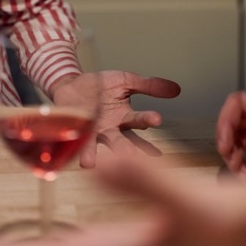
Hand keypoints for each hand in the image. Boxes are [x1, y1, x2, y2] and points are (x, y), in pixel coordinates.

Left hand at [52, 70, 180, 166]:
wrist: (73, 83)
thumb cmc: (101, 86)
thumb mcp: (126, 81)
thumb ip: (149, 86)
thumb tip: (177, 89)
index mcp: (125, 118)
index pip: (139, 121)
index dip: (147, 119)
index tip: (156, 119)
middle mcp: (110, 130)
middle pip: (120, 142)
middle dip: (125, 149)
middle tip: (130, 155)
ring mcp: (91, 133)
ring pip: (94, 147)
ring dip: (92, 155)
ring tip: (89, 164)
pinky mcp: (74, 131)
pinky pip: (73, 140)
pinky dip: (71, 145)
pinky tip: (69, 150)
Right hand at [217, 85, 245, 200]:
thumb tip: (245, 101)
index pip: (240, 102)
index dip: (226, 121)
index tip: (226, 145)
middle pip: (235, 123)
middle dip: (228, 142)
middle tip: (232, 163)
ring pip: (238, 142)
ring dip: (234, 158)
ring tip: (243, 176)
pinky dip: (245, 171)